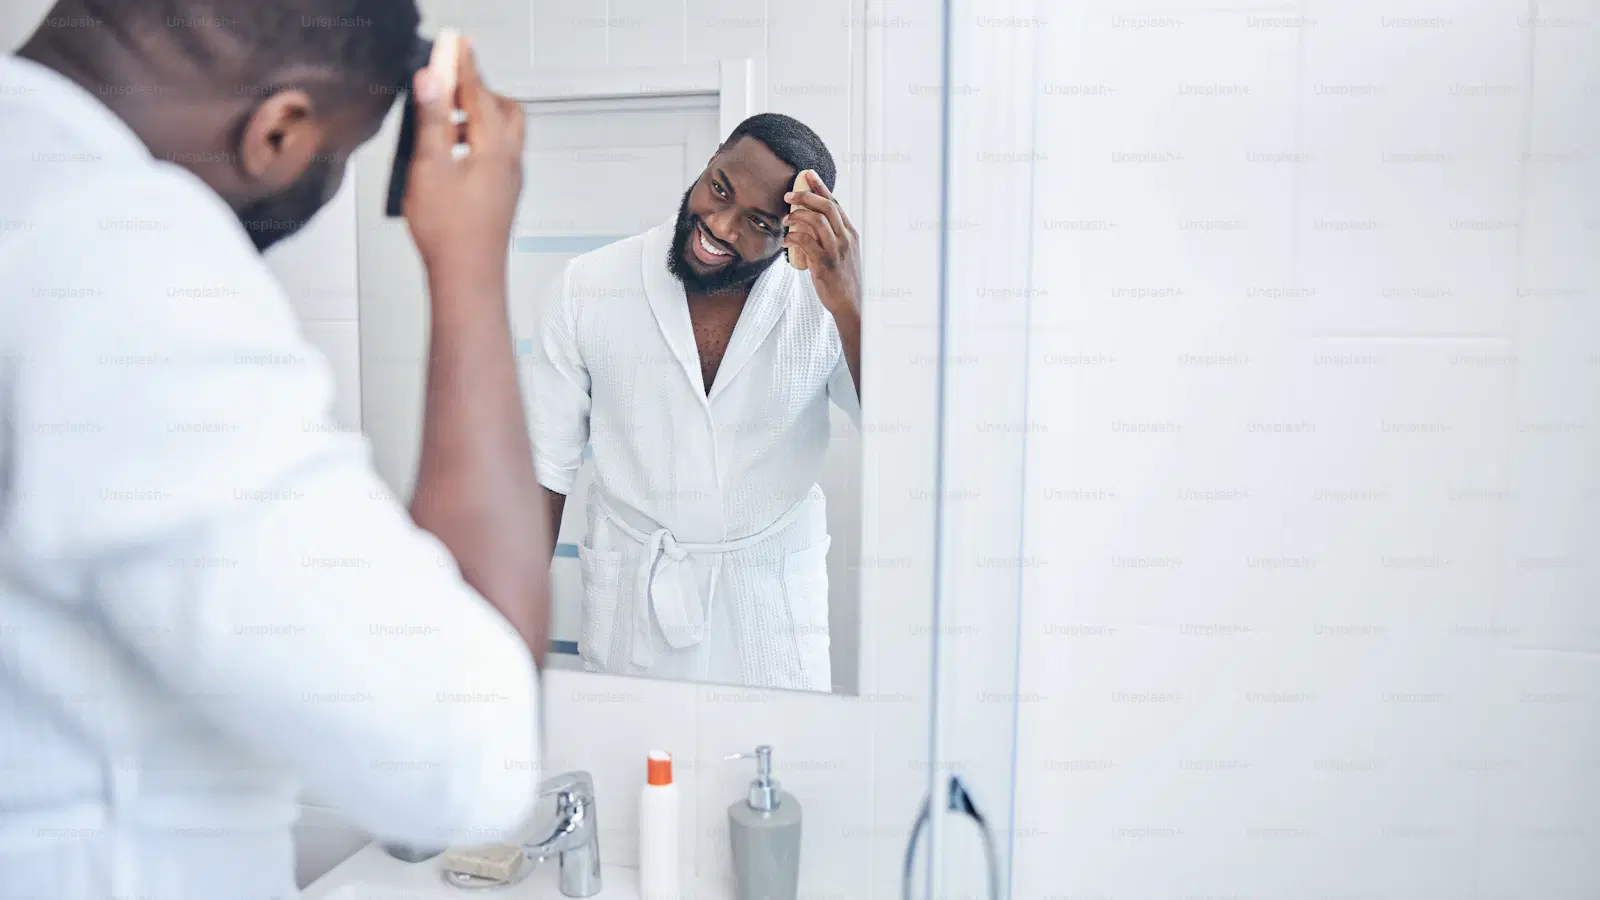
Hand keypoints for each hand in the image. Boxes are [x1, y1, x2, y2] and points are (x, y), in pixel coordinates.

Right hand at [403, 38, 525, 287]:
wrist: (468, 277)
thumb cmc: (451, 231)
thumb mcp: (430, 166)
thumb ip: (432, 119)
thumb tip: (433, 79)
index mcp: (496, 147)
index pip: (480, 92)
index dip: (464, 65)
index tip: (455, 44)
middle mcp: (510, 160)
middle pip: (503, 109)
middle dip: (477, 91)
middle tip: (448, 83)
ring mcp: (509, 179)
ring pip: (501, 133)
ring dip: (475, 118)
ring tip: (441, 121)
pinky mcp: (501, 194)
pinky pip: (495, 154)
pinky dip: (475, 140)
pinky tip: (448, 155)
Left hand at [783, 172, 860, 315]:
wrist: (850, 304)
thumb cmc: (843, 280)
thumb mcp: (844, 254)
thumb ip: (833, 239)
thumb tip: (812, 226)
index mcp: (851, 234)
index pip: (835, 204)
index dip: (821, 187)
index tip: (808, 175)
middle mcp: (846, 238)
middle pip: (826, 207)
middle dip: (805, 196)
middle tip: (789, 195)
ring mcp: (836, 250)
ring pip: (816, 220)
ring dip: (797, 216)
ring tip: (786, 219)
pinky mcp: (824, 263)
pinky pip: (806, 241)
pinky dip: (793, 236)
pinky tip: (786, 240)